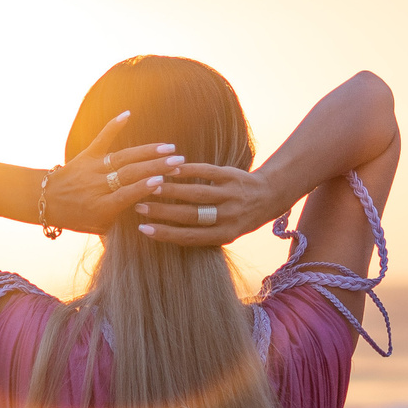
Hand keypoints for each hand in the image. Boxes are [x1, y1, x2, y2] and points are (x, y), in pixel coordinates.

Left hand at [41, 111, 188, 234]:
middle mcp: (97, 186)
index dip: (143, 188)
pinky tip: (128, 114)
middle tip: (177, 162)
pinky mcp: (86, 155)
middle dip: (154, 167)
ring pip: (122, 158)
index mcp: (101, 206)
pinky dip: (114, 126)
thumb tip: (149, 220)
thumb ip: (121, 224)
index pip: (126, 195)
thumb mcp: (98, 229)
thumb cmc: (76, 218)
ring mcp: (92, 168)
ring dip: (147, 151)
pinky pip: (101, 139)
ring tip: (168, 148)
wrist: (44, 201)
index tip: (162, 181)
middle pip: (129, 174)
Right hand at [133, 163, 279, 246]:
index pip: (190, 237)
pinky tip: (171, 169)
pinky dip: (188, 171)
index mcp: (224, 234)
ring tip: (150, 187)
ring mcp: (230, 195)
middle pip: (190, 215)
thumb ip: (200, 233)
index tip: (142, 229)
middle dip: (162, 212)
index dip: (165, 234)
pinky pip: (207, 173)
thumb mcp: (225, 231)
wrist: (269, 196)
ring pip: (196, 194)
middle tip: (139, 207)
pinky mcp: (231, 176)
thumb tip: (161, 232)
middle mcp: (229, 217)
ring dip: (171, 190)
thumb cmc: (238, 217)